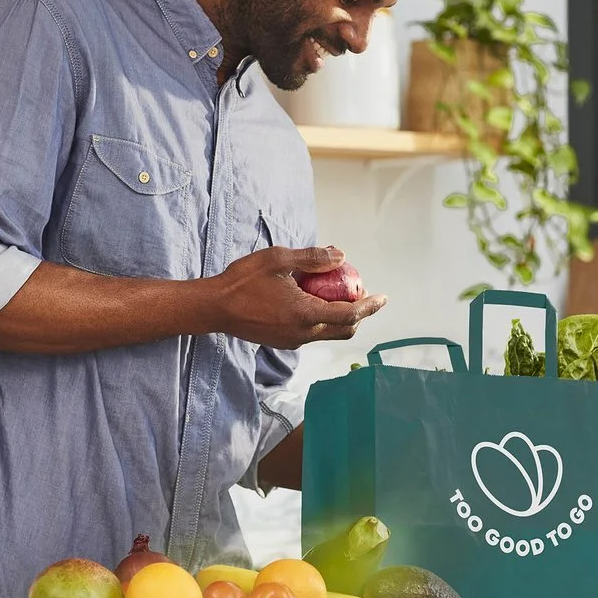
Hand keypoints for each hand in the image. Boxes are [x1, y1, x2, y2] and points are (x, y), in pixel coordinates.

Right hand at [209, 246, 386, 348]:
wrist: (214, 307)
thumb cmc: (243, 281)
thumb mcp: (279, 259)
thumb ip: (312, 258)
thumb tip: (341, 256)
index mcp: (306, 314)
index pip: (350, 315)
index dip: (370, 306)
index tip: (383, 297)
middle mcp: (303, 333)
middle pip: (344, 330)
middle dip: (358, 313)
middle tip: (359, 291)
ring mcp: (292, 341)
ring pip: (328, 333)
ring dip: (339, 316)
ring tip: (334, 291)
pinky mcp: (283, 341)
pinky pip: (312, 332)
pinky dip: (321, 318)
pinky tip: (311, 299)